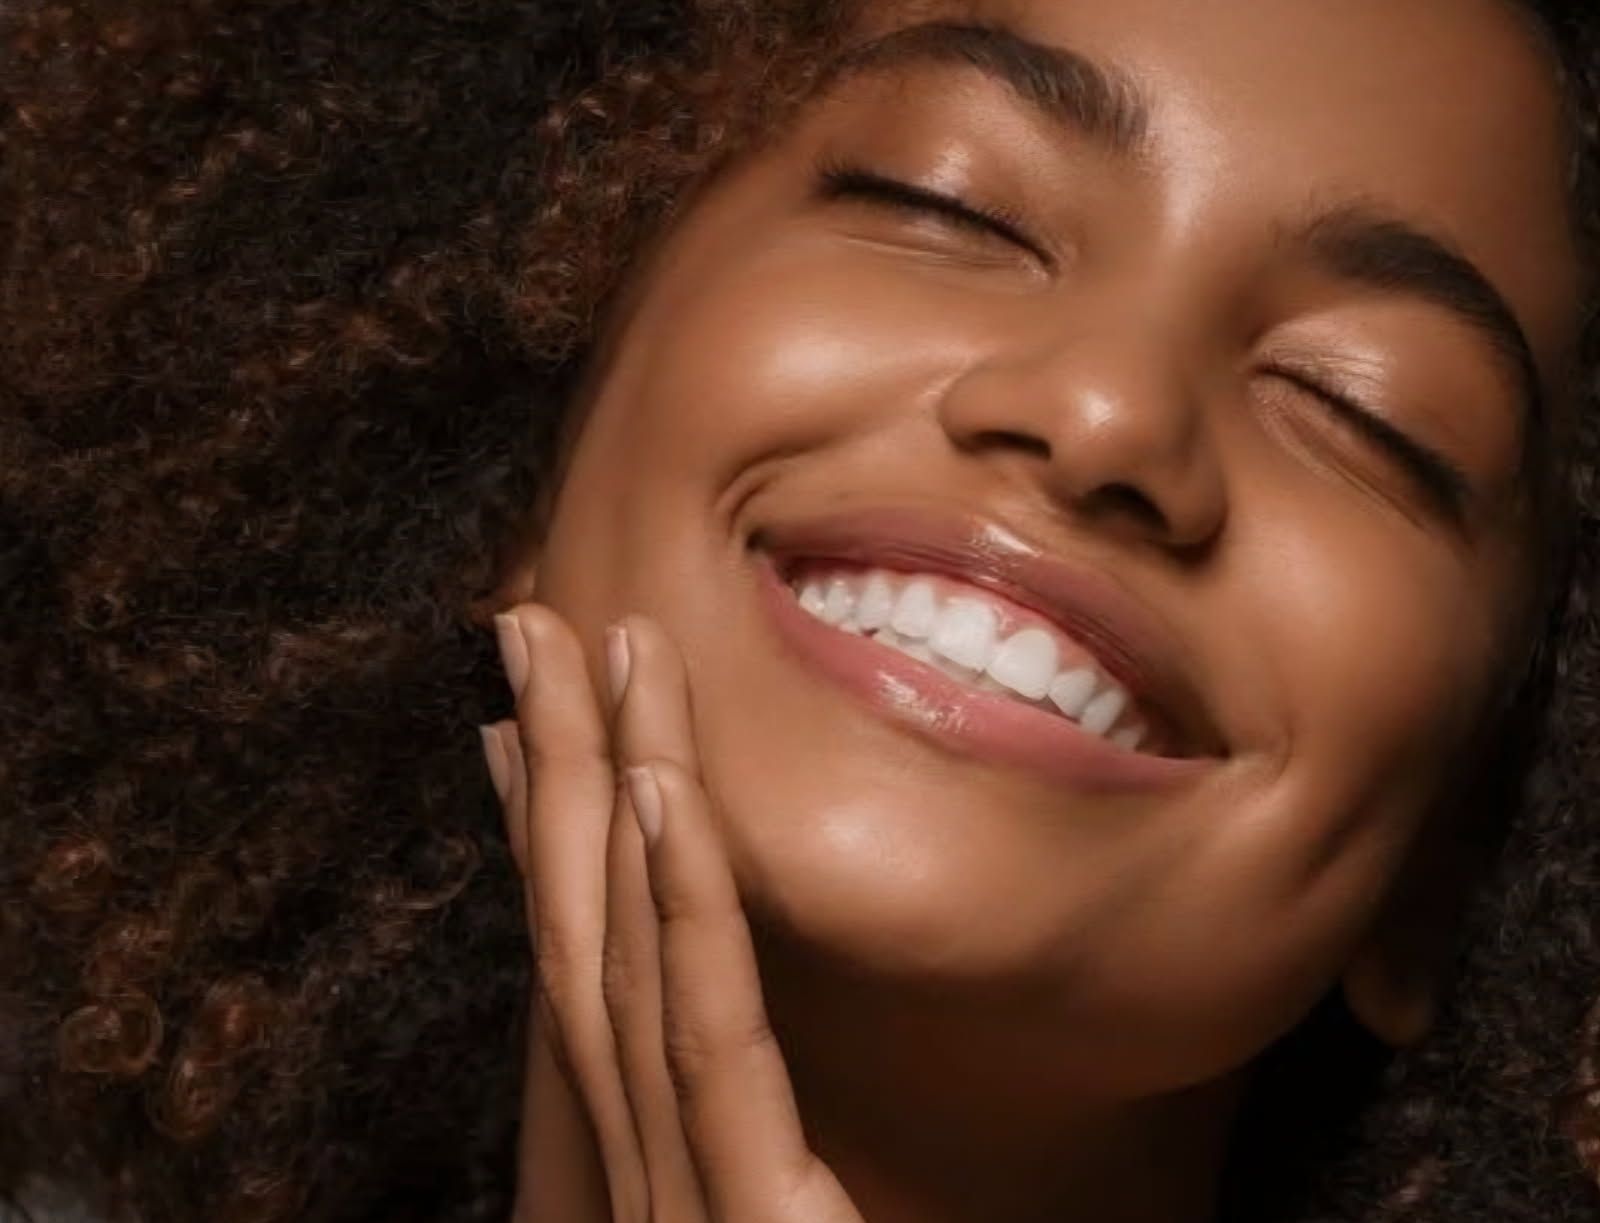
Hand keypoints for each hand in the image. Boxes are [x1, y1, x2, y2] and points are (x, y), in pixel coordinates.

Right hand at [482, 605, 865, 1222]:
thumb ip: (765, 1156)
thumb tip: (758, 1079)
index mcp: (661, 1168)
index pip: (592, 976)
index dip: (550, 836)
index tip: (523, 727)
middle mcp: (645, 1168)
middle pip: (583, 931)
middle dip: (555, 766)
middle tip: (529, 629)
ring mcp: (678, 1198)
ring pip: (627, 951)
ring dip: (604, 781)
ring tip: (591, 649)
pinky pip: (710, 1034)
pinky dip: (677, 900)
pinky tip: (657, 786)